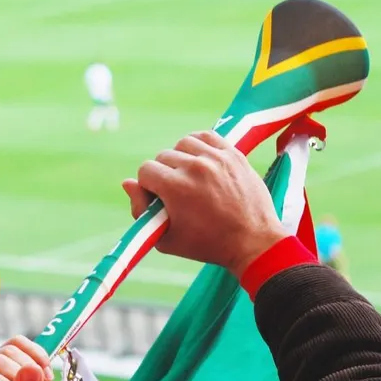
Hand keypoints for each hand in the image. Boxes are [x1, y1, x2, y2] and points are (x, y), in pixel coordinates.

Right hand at [122, 131, 289, 277]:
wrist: (253, 242)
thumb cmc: (208, 245)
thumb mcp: (167, 238)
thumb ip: (141, 211)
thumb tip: (127, 183)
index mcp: (175, 187)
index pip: (145, 170)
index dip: (148, 187)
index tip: (160, 199)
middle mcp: (195, 167)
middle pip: (163, 157)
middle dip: (164, 175)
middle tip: (178, 194)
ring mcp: (216, 157)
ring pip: (183, 144)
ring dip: (181, 158)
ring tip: (190, 178)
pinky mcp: (233, 154)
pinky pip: (207, 136)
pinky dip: (199, 145)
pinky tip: (201, 161)